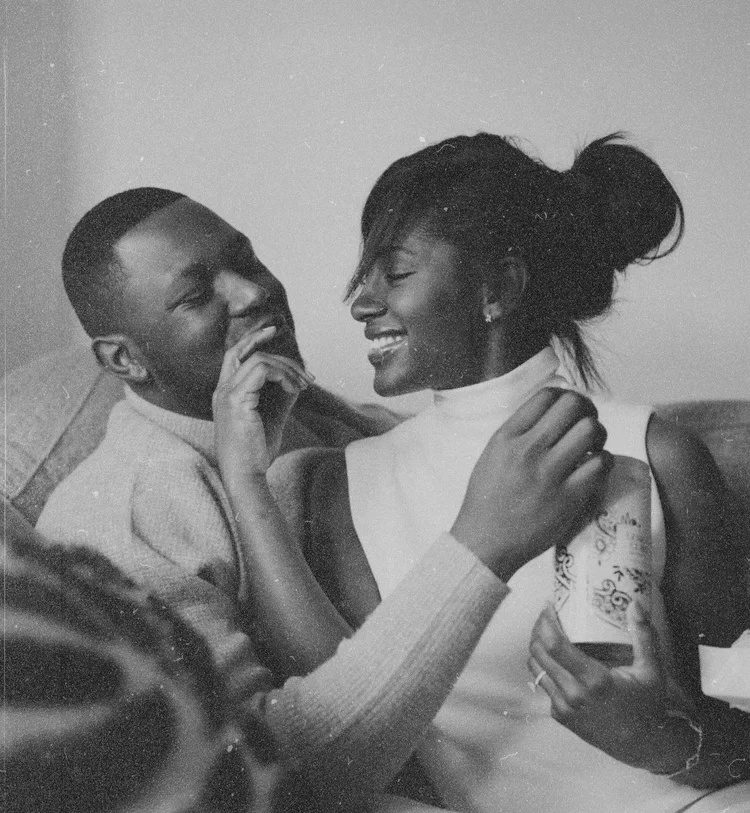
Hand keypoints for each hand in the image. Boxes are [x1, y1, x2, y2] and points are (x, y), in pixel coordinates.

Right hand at [213, 326, 313, 480]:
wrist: (245, 474)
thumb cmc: (256, 452)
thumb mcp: (273, 417)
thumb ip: (281, 395)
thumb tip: (296, 376)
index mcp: (225, 394)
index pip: (235, 355)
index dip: (252, 339)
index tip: (273, 331)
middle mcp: (221, 390)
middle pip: (242, 351)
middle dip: (268, 344)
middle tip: (295, 357)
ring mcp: (226, 394)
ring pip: (258, 359)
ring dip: (286, 367)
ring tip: (303, 384)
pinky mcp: (236, 400)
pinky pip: (261, 370)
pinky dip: (282, 374)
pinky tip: (294, 389)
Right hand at [451, 388, 611, 580]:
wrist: (484, 542)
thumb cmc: (487, 500)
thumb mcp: (492, 455)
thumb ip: (518, 434)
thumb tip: (550, 415)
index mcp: (507, 437)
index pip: (547, 396)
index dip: (566, 396)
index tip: (570, 410)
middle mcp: (528, 450)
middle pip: (574, 406)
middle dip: (587, 411)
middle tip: (587, 424)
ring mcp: (549, 474)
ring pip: (591, 430)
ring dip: (598, 435)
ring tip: (593, 447)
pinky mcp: (568, 498)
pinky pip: (601, 464)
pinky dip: (604, 461)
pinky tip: (596, 467)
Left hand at [528, 602, 695, 772]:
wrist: (642, 746)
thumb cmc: (648, 706)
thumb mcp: (652, 671)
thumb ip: (644, 636)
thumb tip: (636, 604)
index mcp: (595, 681)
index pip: (555, 645)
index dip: (546, 622)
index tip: (549, 605)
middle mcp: (574, 694)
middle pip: (539, 652)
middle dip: (538, 627)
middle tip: (547, 613)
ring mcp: (563, 707)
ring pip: (536, 667)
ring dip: (536, 645)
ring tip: (546, 630)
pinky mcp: (559, 715)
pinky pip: (543, 683)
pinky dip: (545, 665)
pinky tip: (555, 656)